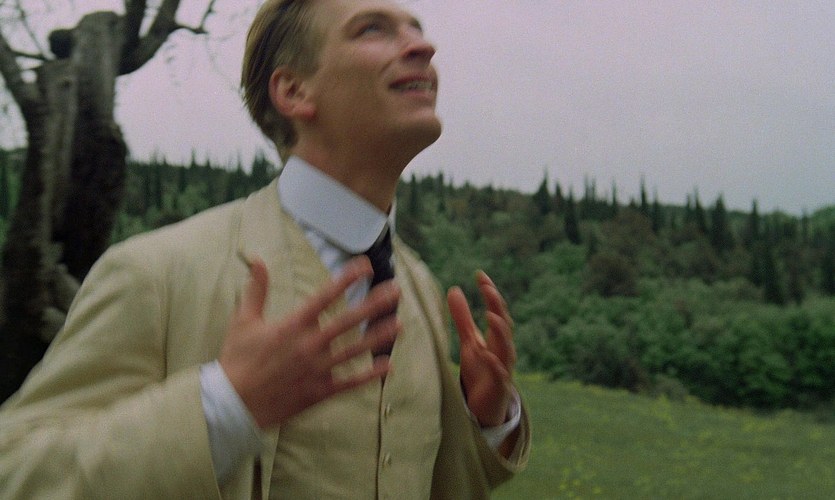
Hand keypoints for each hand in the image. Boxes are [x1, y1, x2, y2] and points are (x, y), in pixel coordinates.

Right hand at [219, 255, 400, 428]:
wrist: (233, 404)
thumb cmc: (237, 361)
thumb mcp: (243, 321)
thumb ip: (256, 290)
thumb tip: (258, 260)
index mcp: (292, 325)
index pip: (325, 295)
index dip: (347, 278)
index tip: (366, 266)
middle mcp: (309, 345)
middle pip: (348, 320)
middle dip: (374, 304)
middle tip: (395, 290)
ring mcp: (316, 369)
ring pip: (355, 350)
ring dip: (379, 336)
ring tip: (400, 324)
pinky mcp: (319, 391)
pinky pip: (350, 382)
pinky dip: (370, 375)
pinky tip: (389, 365)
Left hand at [447, 271, 515, 427]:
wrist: (486, 404)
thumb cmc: (480, 370)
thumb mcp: (469, 341)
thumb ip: (462, 318)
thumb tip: (454, 290)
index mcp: (496, 337)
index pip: (496, 310)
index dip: (490, 292)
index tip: (480, 275)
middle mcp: (503, 349)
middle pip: (504, 324)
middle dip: (498, 306)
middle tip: (488, 290)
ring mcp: (503, 367)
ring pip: (507, 347)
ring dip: (501, 331)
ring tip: (491, 316)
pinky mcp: (499, 386)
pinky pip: (500, 374)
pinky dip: (495, 364)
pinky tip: (487, 354)